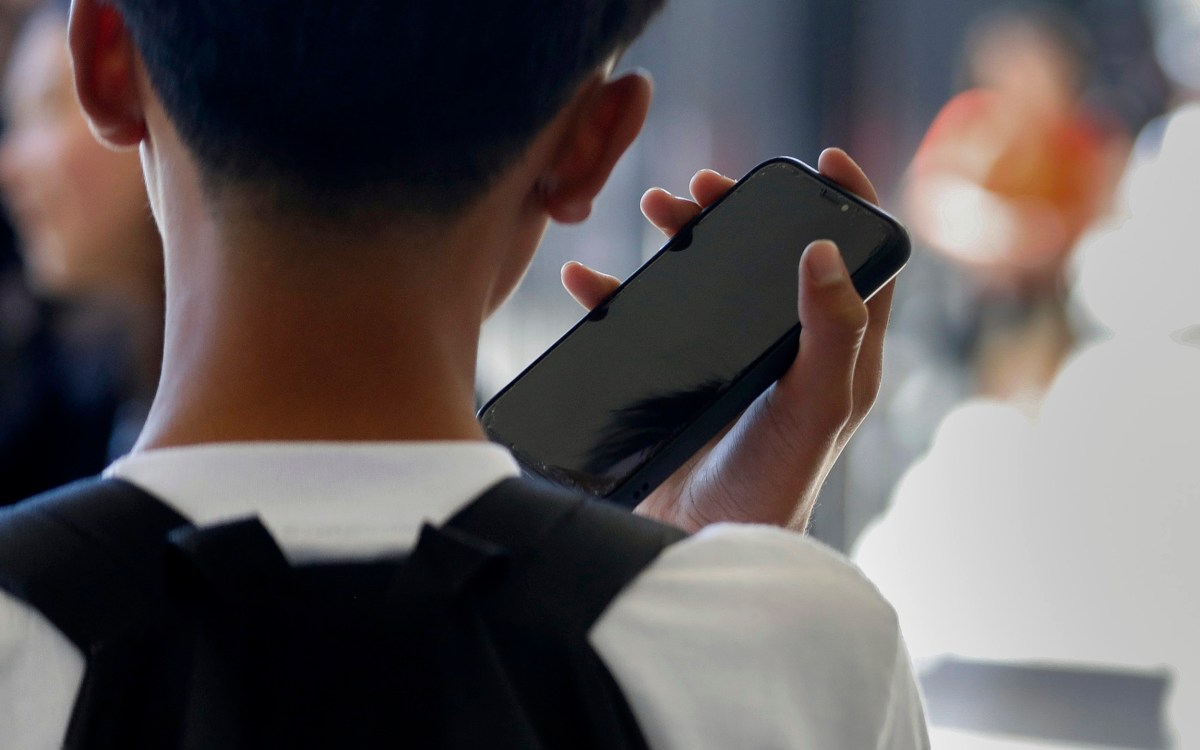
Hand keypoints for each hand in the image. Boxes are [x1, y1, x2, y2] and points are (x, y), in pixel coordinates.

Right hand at [561, 148, 896, 531]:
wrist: (702, 544)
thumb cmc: (774, 482)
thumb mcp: (815, 405)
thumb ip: (832, 330)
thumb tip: (824, 248)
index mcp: (835, 349)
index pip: (858, 261)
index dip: (847, 205)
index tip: (820, 160)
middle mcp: (785, 348)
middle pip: (769, 256)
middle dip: (741, 212)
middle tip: (705, 187)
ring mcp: (729, 362)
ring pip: (708, 278)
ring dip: (683, 236)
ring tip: (655, 207)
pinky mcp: (677, 380)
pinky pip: (644, 323)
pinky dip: (616, 294)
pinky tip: (588, 280)